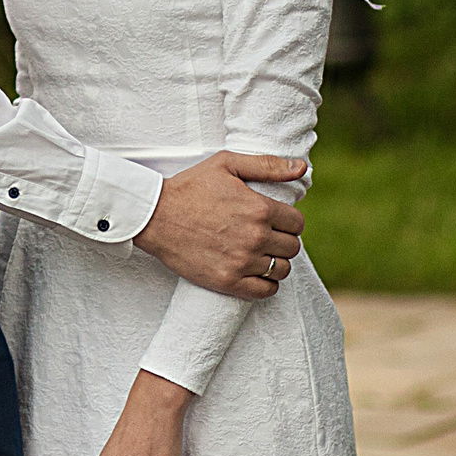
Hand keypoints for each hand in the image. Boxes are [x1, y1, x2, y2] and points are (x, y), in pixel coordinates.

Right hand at [132, 151, 305, 299]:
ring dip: (275, 261)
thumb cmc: (189, 187)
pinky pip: (266, 291)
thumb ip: (267, 165)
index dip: (288, 220)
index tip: (274, 220)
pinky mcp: (228, 281)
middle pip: (292, 247)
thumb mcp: (226, 164)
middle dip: (282, 240)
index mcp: (259, 208)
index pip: (297, 223)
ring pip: (282, 269)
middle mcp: (255, 237)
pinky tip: (255, 273)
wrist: (154, 216)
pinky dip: (266, 284)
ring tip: (259, 253)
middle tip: (265, 235)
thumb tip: (302, 168)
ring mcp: (242, 262)